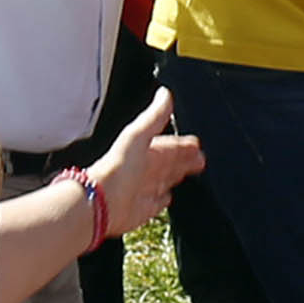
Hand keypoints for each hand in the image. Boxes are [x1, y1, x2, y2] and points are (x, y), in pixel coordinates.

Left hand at [85, 87, 203, 240]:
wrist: (103, 201)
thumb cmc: (116, 168)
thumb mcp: (137, 135)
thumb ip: (154, 116)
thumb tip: (165, 94)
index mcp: (143, 150)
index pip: (169, 144)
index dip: (183, 144)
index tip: (196, 143)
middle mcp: (144, 169)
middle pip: (170, 162)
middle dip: (185, 159)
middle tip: (200, 157)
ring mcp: (144, 188)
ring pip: (167, 179)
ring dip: (178, 174)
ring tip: (191, 172)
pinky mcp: (145, 208)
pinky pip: (159, 201)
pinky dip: (165, 198)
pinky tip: (169, 196)